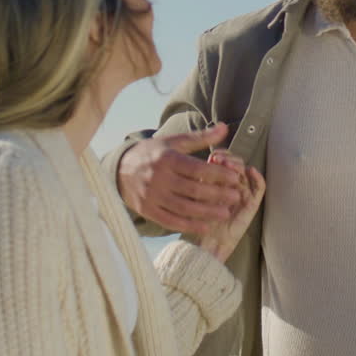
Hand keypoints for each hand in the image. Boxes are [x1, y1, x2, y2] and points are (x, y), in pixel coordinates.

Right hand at [117, 123, 243, 233]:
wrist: (120, 169)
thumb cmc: (153, 153)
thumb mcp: (174, 142)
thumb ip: (200, 138)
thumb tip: (224, 127)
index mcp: (167, 159)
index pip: (196, 169)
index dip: (217, 174)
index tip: (235, 178)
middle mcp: (158, 178)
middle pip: (192, 190)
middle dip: (217, 195)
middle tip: (236, 197)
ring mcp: (152, 196)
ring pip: (183, 208)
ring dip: (207, 212)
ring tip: (225, 213)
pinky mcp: (147, 211)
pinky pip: (170, 221)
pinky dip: (189, 226)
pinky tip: (205, 227)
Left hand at [196, 151, 265, 261]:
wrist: (209, 242)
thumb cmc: (200, 220)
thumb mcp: (197, 196)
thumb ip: (202, 179)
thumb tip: (204, 160)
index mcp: (219, 181)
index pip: (224, 161)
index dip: (221, 155)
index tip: (213, 155)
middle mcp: (232, 185)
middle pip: (236, 164)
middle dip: (229, 158)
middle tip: (220, 159)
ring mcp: (243, 193)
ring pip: (246, 172)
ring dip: (239, 165)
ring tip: (230, 165)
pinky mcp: (252, 203)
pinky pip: (259, 188)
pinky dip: (257, 177)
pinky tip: (251, 171)